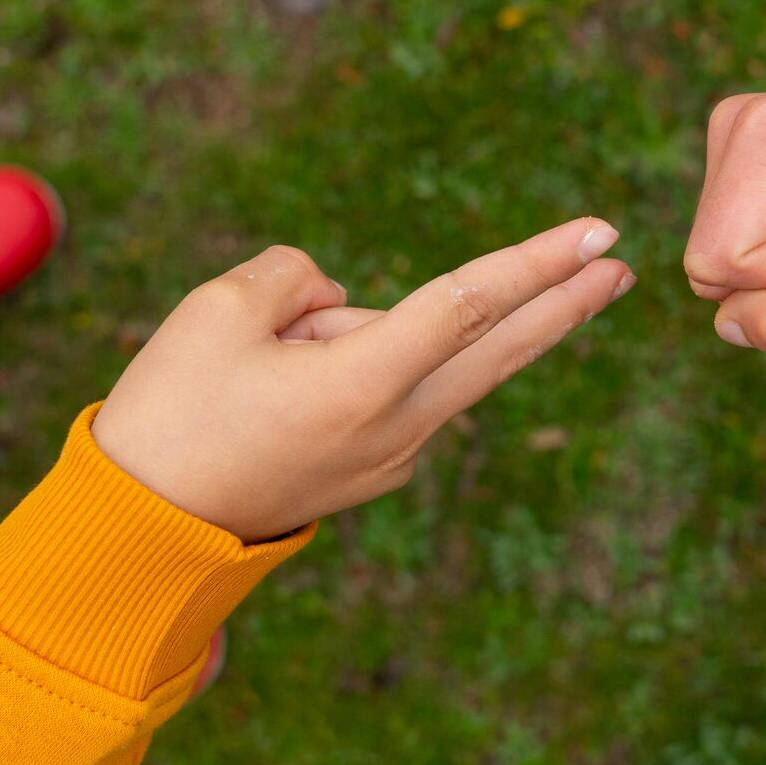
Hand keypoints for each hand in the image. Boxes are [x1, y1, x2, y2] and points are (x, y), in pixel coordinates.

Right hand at [93, 220, 634, 541]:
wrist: (145, 530)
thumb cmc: (172, 411)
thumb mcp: (218, 311)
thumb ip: (298, 278)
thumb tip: (345, 300)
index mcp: (364, 382)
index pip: (471, 303)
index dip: (537, 262)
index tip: (597, 234)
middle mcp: (399, 426)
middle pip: (501, 350)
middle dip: (565, 303)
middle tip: (619, 265)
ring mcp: (396, 458)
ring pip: (425, 364)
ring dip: (385, 332)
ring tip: (271, 357)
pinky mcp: (379, 473)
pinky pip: (398, 393)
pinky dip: (372, 363)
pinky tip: (299, 377)